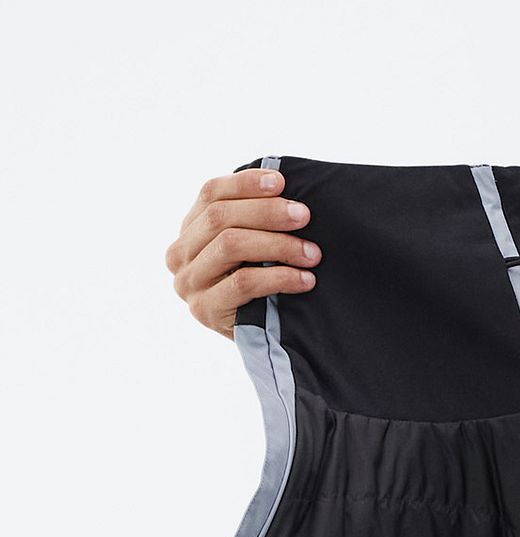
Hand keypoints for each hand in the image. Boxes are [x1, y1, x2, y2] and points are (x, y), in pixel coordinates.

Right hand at [166, 169, 319, 337]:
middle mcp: (180, 254)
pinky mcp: (206, 310)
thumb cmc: (260, 289)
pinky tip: (306, 279)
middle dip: (268, 212)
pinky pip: (244, 283)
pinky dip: (280, 277)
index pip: (211, 193)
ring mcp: (189, 284)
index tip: (282, 181)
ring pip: (232, 246)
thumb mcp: (250, 249)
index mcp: (188, 230)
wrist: (261, 345)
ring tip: (312, 252)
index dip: (246, 183)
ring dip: (278, 245)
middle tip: (304, 216)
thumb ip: (251, 220)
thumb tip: (280, 182)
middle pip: (220, 217)